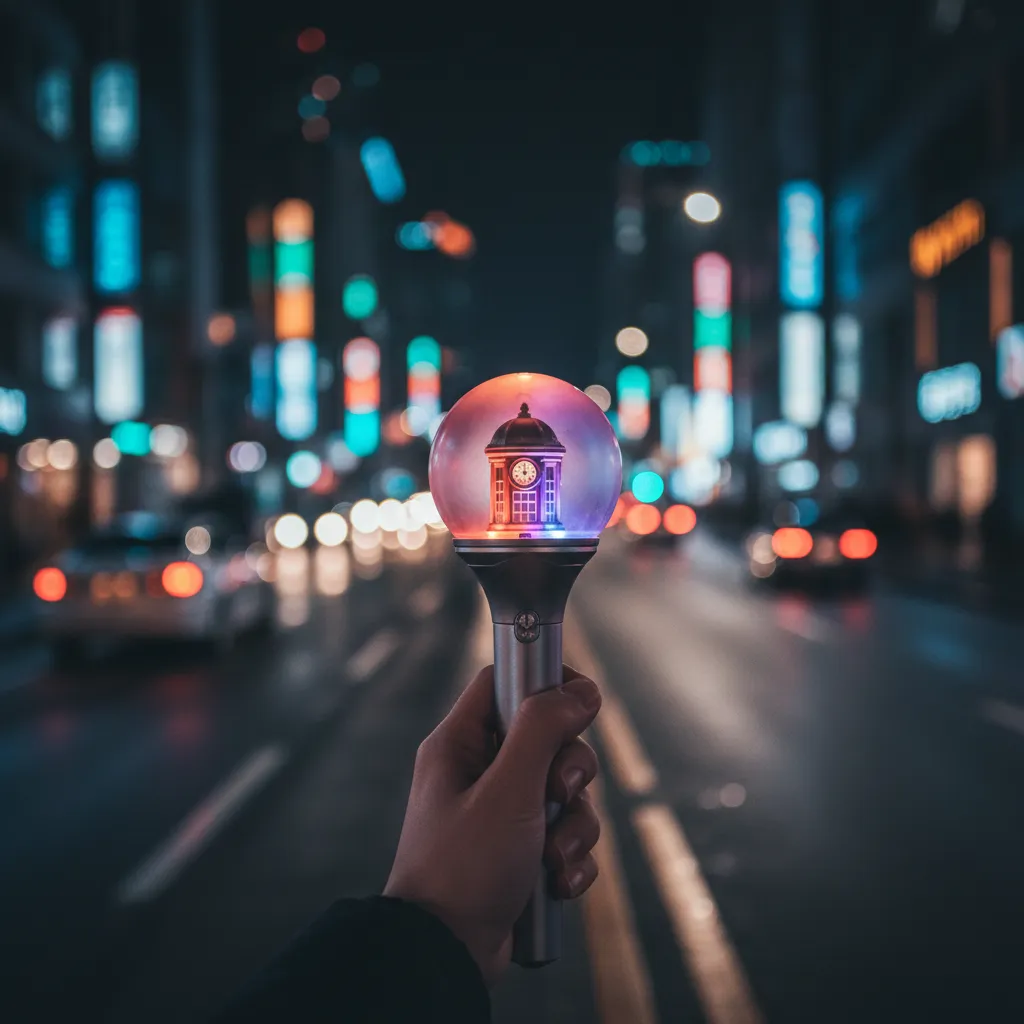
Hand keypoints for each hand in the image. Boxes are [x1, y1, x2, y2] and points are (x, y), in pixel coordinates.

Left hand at [384, 665, 601, 984]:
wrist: (444, 954)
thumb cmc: (463, 867)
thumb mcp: (508, 790)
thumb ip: (542, 731)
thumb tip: (580, 690)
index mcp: (461, 745)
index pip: (505, 681)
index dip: (546, 681)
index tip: (583, 698)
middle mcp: (479, 772)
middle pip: (547, 737)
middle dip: (569, 770)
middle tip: (560, 793)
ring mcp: (500, 813)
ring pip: (564, 792)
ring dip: (573, 826)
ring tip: (551, 858)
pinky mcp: (519, 851)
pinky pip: (564, 835)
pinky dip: (570, 859)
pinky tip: (555, 883)